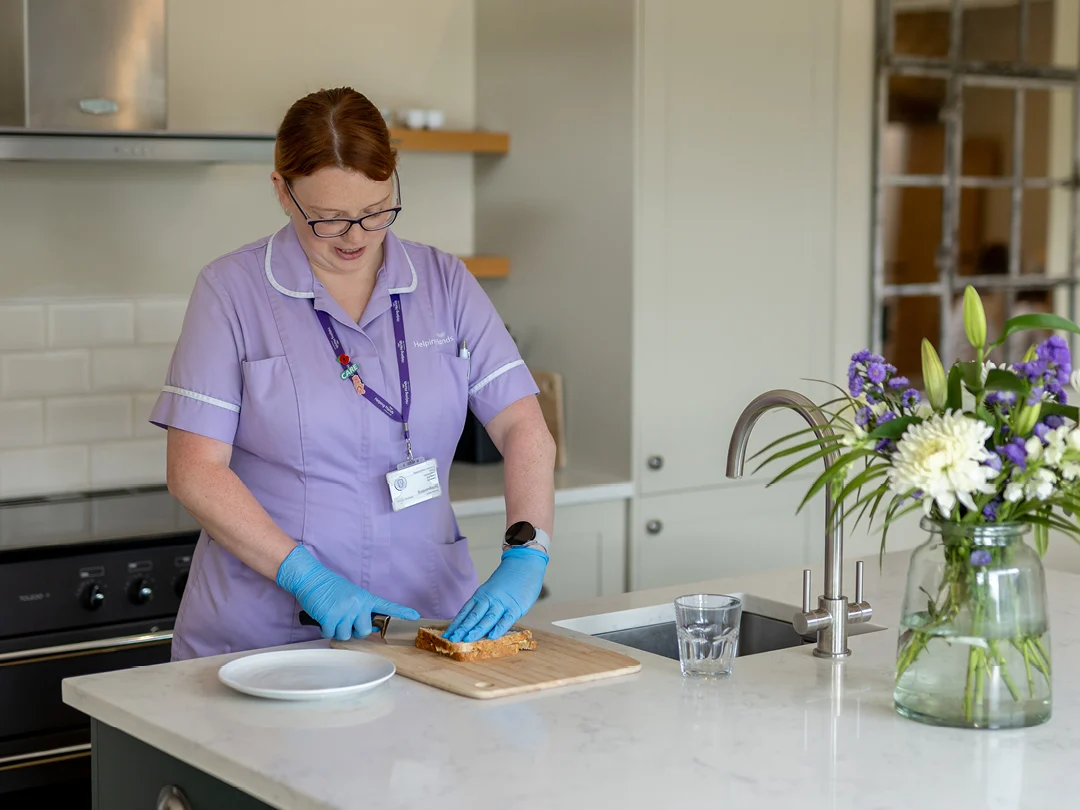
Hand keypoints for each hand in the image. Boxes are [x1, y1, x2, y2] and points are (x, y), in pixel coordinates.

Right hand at [276, 546, 418, 640]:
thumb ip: (362, 609)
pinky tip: (323, 617)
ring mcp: (344, 611)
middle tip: (344, 620)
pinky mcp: (329, 617)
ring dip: (337, 630)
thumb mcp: (351, 595)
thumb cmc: (330, 588)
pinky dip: (324, 629)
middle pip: (364, 631)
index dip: (402, 613)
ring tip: (331, 615)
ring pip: (346, 635)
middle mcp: (358, 604)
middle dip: (354, 631)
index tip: (415, 617)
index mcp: (365, 598)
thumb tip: (371, 627)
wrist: (311, 578)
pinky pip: (330, 634)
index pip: (387, 606)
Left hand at [444, 547, 547, 642]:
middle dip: (462, 629)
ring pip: (487, 618)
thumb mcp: (491, 589)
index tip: (447, 635)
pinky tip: (492, 636)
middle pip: (473, 616)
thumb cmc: (508, 579)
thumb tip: (473, 623)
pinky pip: (506, 619)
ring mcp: (502, 603)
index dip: (456, 624)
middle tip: (452, 640)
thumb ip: (484, 604)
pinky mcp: (516, 607)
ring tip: (467, 640)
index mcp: (481, 595)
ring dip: (477, 630)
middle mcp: (489, 599)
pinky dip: (499, 628)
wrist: (525, 562)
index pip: (465, 612)